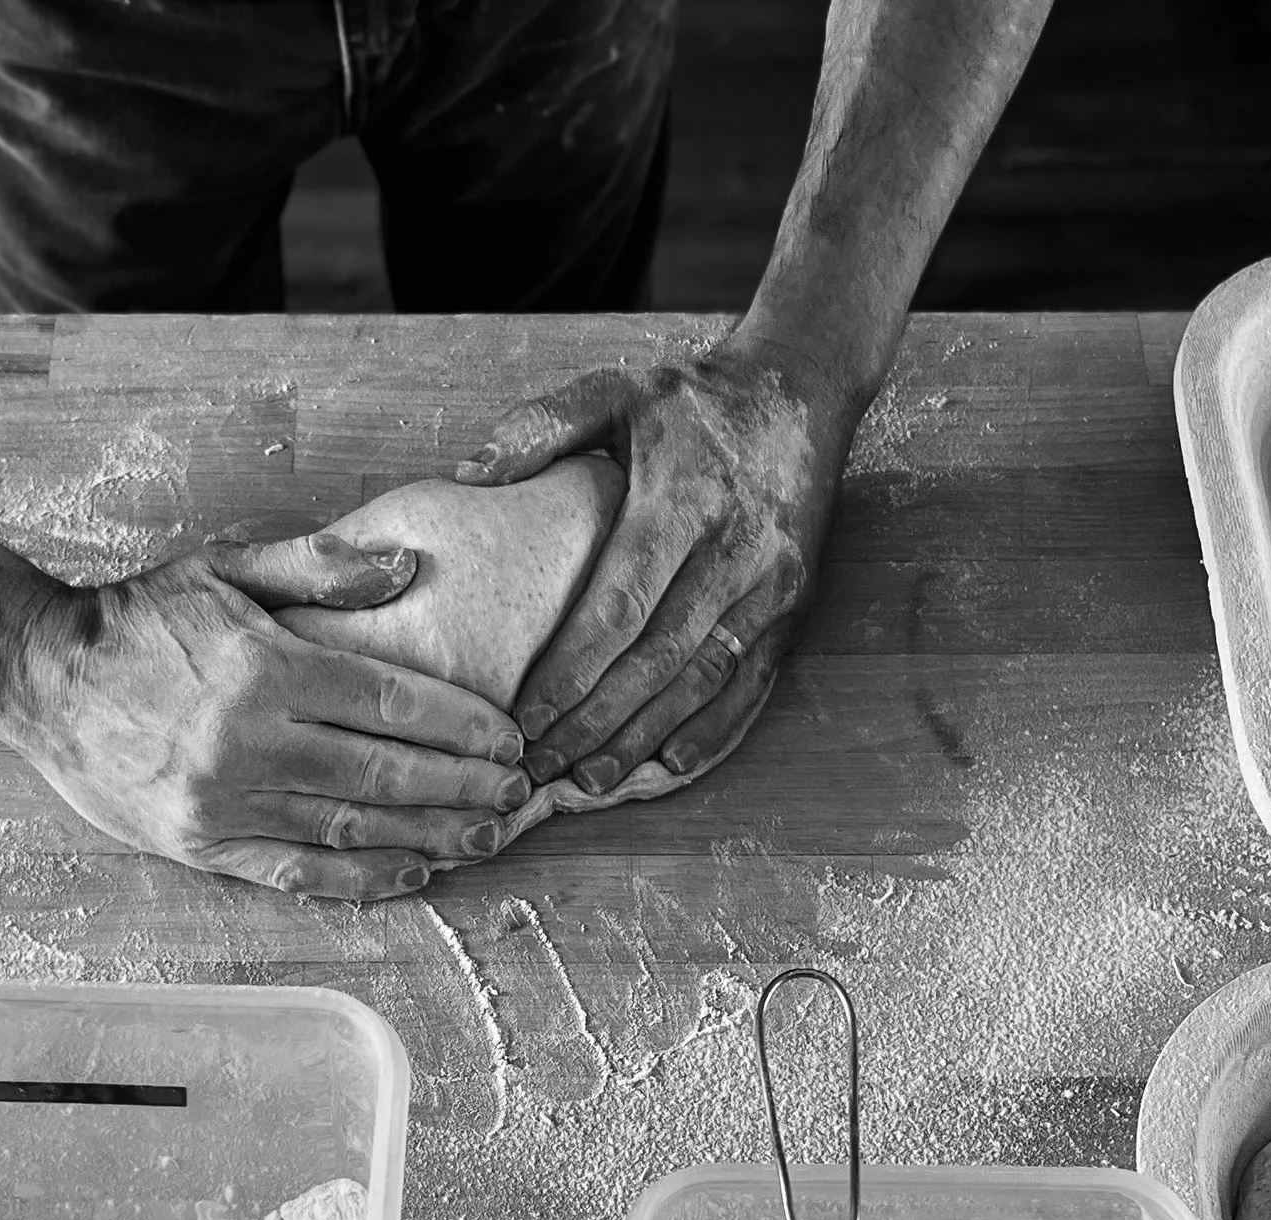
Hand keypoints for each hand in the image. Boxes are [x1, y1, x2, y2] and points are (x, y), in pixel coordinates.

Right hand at [0, 533, 532, 898]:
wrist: (36, 676)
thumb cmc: (140, 618)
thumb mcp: (225, 567)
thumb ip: (320, 566)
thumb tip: (406, 567)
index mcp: (268, 669)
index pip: (397, 704)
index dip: (466, 727)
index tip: (512, 740)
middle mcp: (253, 742)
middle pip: (389, 774)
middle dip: (467, 787)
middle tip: (519, 794)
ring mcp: (227, 801)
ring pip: (355, 829)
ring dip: (433, 836)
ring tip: (488, 836)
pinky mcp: (203, 844)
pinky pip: (300, 872)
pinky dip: (364, 878)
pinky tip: (416, 872)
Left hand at [454, 337, 858, 792]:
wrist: (803, 391)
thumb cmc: (695, 399)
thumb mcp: (617, 389)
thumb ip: (541, 426)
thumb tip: (466, 474)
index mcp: (685, 500)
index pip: (622, 604)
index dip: (573, 668)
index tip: (524, 714)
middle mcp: (737, 551)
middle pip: (659, 658)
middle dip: (598, 720)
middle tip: (542, 765)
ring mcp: (772, 586)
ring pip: (704, 680)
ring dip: (646, 736)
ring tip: (591, 779)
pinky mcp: (793, 607)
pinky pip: (752, 684)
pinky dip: (713, 731)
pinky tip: (668, 764)